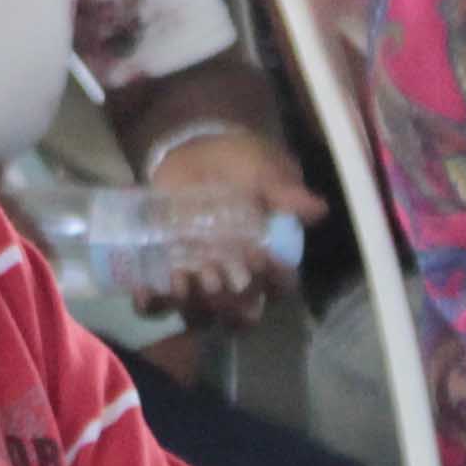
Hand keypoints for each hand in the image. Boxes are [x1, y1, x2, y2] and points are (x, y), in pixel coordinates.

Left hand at [131, 126, 321, 331]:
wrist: (195, 151)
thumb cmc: (239, 163)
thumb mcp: (263, 170)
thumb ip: (285, 191)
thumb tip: (318, 209)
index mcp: (266, 257)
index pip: (279, 286)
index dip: (274, 283)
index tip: (262, 261)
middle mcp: (236, 276)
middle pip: (239, 313)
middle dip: (229, 304)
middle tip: (216, 277)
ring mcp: (200, 278)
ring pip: (201, 314)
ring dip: (193, 305)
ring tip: (182, 279)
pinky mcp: (167, 272)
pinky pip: (161, 302)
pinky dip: (154, 302)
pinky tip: (147, 288)